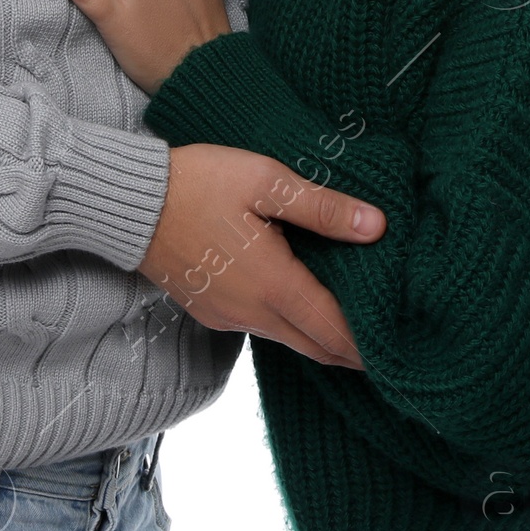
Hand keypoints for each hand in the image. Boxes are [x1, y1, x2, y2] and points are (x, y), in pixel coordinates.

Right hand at [138, 142, 383, 367]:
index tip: (399, 348)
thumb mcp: (265, 181)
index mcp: (273, 284)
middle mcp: (253, 312)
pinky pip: (262, 327)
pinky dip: (291, 325)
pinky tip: (301, 302)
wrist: (130, 203)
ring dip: (321, 336)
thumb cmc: (199, 182)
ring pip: (289, 339)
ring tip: (353, 322)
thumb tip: (377, 227)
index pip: (335, 331)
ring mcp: (229, 315)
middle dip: (353, 350)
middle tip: (386, 344)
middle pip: (316, 347)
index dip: (369, 344)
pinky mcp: (211, 310)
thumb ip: (322, 208)